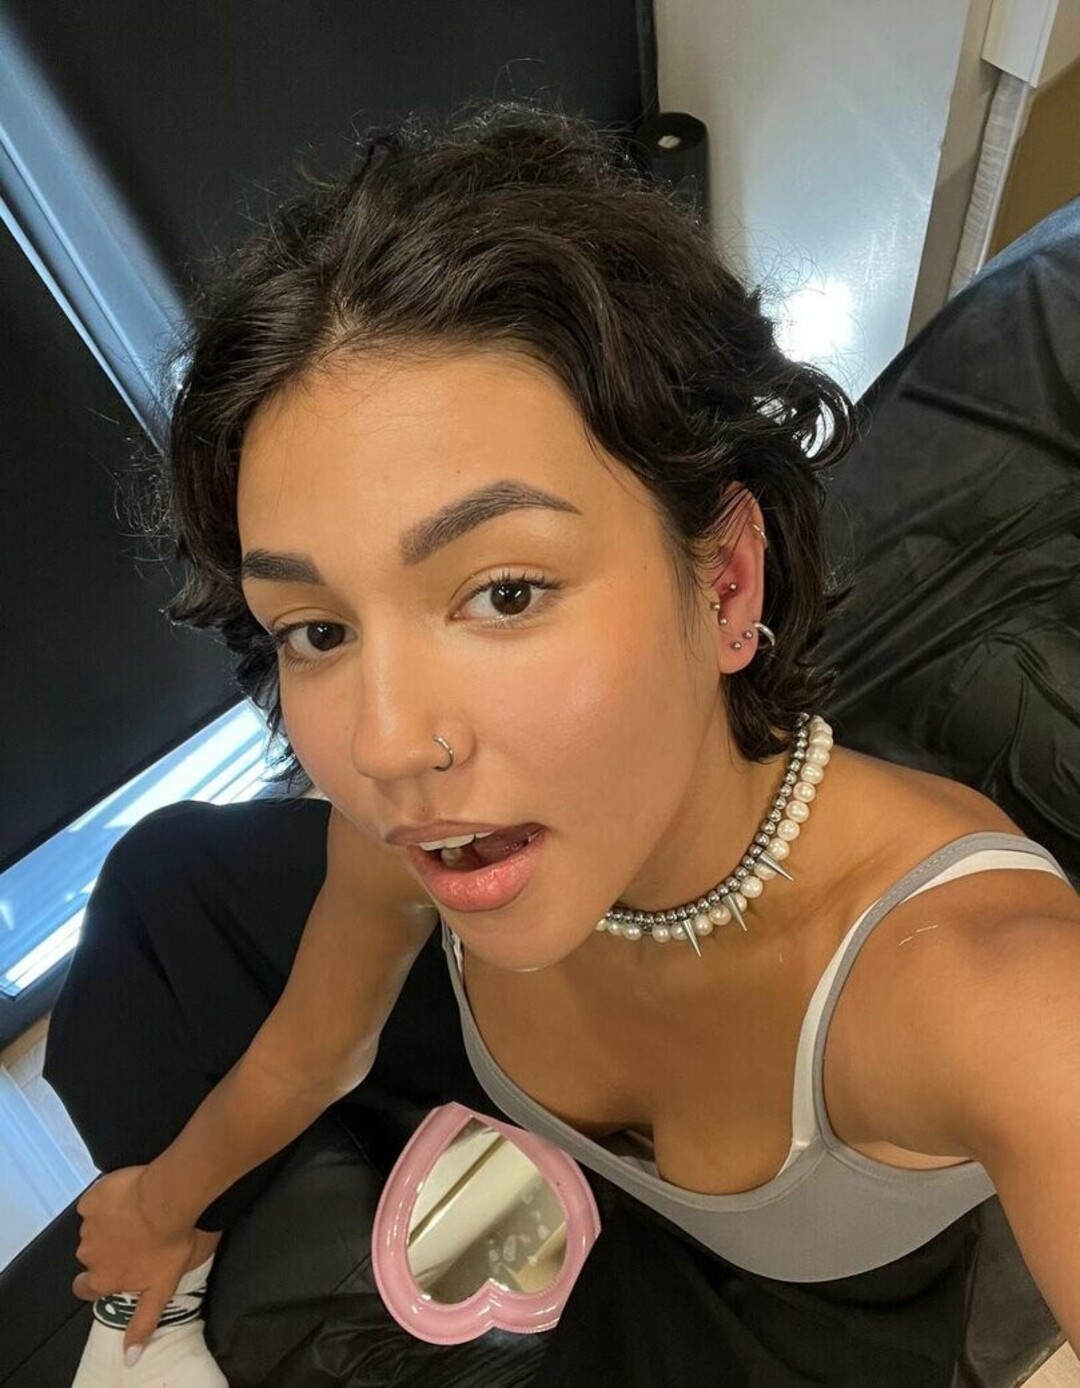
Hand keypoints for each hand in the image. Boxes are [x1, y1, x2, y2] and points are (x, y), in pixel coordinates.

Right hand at [72, 1166, 197, 1356]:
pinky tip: (127, 1196)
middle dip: (109, 1248)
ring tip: (137, 1215)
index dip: (96, 1280)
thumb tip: (130, 1358)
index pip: (85, 1287)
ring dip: (110, 1224)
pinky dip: (107, 1200)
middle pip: (93, 1255)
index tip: (112, 1270)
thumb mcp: (161, 1290)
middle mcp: (89, 1254)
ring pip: (94, 1228)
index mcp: (103, 1278)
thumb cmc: (169, 1246)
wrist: (168, 1200)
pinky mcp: (91, 1199)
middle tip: (135, 1238)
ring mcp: (88, 1225)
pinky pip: (95, 1202)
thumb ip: (142, 1323)